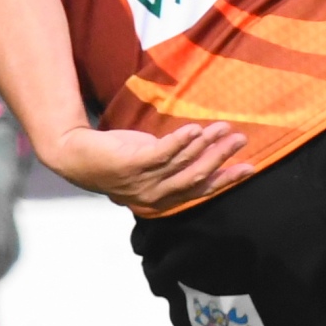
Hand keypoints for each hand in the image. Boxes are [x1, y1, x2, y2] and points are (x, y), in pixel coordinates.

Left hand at [46, 123, 252, 213]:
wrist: (76, 156)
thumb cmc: (116, 162)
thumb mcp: (150, 168)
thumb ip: (174, 166)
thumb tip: (207, 154)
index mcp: (163, 199)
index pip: (202, 190)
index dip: (227, 179)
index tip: (250, 167)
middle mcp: (156, 194)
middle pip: (197, 175)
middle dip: (221, 156)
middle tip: (240, 138)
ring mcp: (144, 180)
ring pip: (183, 162)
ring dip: (206, 143)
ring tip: (223, 126)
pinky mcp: (132, 163)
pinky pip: (162, 152)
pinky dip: (180, 141)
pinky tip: (194, 128)